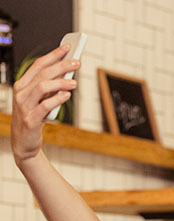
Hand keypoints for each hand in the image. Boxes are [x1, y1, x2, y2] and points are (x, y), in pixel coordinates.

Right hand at [11, 45, 79, 164]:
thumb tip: (67, 73)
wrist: (24, 143)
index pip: (38, 64)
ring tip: (75, 82)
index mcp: (22, 85)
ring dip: (61, 82)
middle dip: (61, 65)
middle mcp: (21, 93)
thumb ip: (50, 88)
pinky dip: (57, 99)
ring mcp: (24, 106)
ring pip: (43, 87)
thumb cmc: (34, 119)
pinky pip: (45, 105)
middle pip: (42, 73)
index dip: (53, 55)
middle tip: (77, 62)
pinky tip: (67, 96)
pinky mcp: (30, 119)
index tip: (67, 47)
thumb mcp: (41, 100)